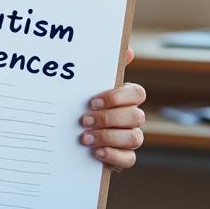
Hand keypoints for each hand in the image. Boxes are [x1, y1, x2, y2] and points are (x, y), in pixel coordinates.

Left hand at [80, 46, 145, 170]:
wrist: (72, 135)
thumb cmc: (86, 105)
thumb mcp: (90, 86)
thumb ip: (105, 69)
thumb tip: (128, 50)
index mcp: (127, 98)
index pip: (137, 93)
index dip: (117, 97)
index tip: (93, 101)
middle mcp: (133, 118)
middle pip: (135, 117)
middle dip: (109, 119)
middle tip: (85, 120)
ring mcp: (131, 138)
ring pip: (134, 138)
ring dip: (108, 137)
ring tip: (85, 137)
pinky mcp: (125, 157)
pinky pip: (129, 159)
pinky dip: (113, 155)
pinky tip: (96, 152)